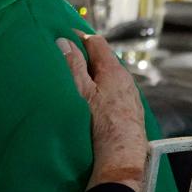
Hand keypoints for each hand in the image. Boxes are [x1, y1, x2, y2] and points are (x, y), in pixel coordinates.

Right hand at [56, 33, 147, 191]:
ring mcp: (129, 96)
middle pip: (103, 59)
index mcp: (114, 70)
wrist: (121, 157)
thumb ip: (73, 65)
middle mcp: (125, 80)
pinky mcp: (128, 111)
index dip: (79, 36)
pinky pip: (111, 91)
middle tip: (63, 57)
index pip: (96, 42)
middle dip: (84, 56)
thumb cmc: (101, 124)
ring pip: (107, 76)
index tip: (63, 34)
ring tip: (73, 79)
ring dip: (91, 74)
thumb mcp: (82, 90)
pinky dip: (98, 88)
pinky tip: (88, 100)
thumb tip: (64, 41)